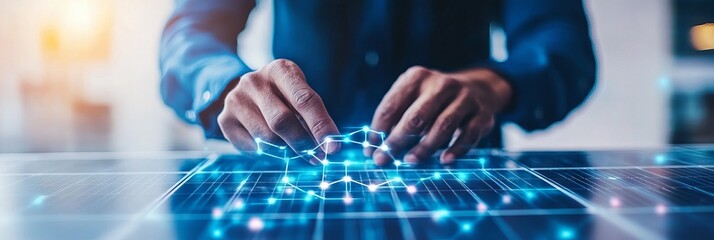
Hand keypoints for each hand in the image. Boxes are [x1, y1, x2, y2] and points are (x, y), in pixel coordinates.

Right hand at [218, 59, 339, 160]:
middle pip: (282, 121)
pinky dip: (267, 154)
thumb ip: (313, 117)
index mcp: (280, 70)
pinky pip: (252, 148)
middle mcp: (255, 81)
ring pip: (266, 139)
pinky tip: (271, 147)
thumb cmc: (284, 96)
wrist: (246, 91)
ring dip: (286, 152)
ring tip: (295, 152)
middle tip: (316, 158)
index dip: (321, 126)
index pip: (305, 99)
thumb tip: (328, 147)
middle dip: (303, 144)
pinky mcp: (225, 119)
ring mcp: (236, 99)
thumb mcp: (298, 96)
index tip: (333, 148)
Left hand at [366, 66, 511, 164]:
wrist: (478, 89)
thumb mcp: (413, 98)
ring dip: (424, 147)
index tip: (369, 151)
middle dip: (396, 141)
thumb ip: (394, 119)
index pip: (391, 106)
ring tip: (410, 161)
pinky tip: (444, 161)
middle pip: (416, 117)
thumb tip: (374, 149)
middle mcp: (441, 84)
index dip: (377, 131)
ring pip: (442, 126)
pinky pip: (468, 135)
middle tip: (383, 160)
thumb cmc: (433, 101)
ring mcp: (464, 98)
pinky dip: (456, 149)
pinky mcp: (482, 114)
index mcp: (417, 77)